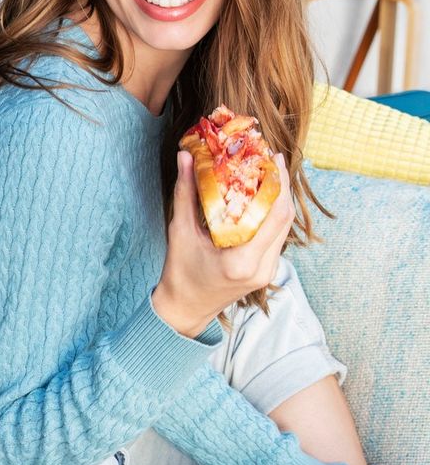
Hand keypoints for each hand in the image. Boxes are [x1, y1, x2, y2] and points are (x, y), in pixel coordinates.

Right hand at [152, 149, 294, 337]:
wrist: (185, 308)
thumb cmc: (179, 272)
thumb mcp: (180, 231)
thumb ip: (186, 192)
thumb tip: (186, 157)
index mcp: (242, 262)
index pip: (275, 215)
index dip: (279, 183)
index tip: (273, 158)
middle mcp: (262, 268)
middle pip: (286, 219)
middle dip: (282, 186)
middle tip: (272, 159)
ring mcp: (268, 272)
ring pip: (285, 228)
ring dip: (280, 199)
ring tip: (269, 173)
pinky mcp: (267, 271)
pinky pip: (277, 237)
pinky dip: (273, 215)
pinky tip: (263, 198)